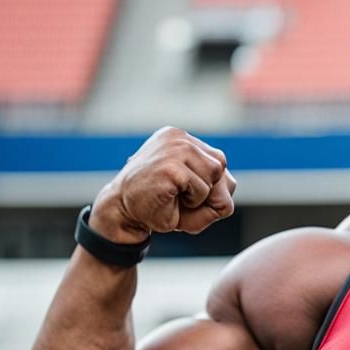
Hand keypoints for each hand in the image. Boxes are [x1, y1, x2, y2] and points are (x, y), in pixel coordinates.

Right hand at [89, 127, 236, 243]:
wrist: (121, 212)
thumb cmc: (160, 204)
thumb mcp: (193, 190)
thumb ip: (220, 187)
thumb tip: (228, 185)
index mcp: (179, 138)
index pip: (217, 159)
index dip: (209, 183)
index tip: (183, 190)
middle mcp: (177, 137)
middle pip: (220, 166)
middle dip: (208, 189)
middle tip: (180, 196)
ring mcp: (174, 149)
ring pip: (215, 176)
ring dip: (199, 197)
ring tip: (174, 196)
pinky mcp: (172, 167)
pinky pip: (203, 190)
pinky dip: (192, 203)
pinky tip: (169, 198)